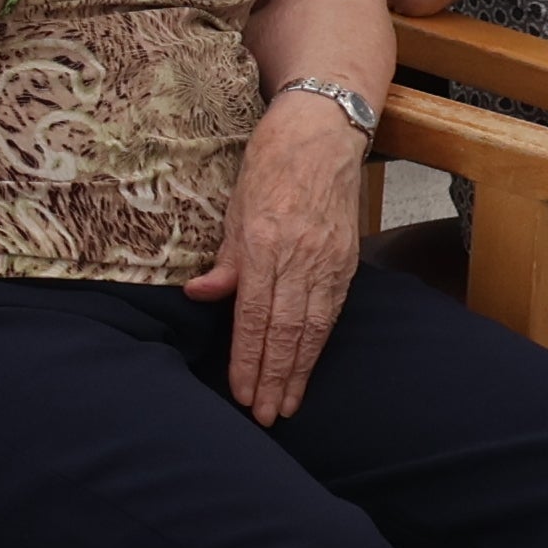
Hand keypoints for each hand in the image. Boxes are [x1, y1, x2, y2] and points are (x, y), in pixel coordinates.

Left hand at [185, 99, 366, 421]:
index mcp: (264, 243)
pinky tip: (309, 366)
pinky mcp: (347, 259)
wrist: (322, 132)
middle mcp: (299, 256)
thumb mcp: (234, 206)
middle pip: (286, 330)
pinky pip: (332, 311)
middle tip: (264, 416)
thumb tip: (201, 296)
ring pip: (313, 328)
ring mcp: (328, 259)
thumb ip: (224, 260)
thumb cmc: (269, 165)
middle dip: (274, 377)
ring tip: (286, 405)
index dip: (249, 359)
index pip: (254, 315)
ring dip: (299, 371)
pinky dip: (320, 344)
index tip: (241, 392)